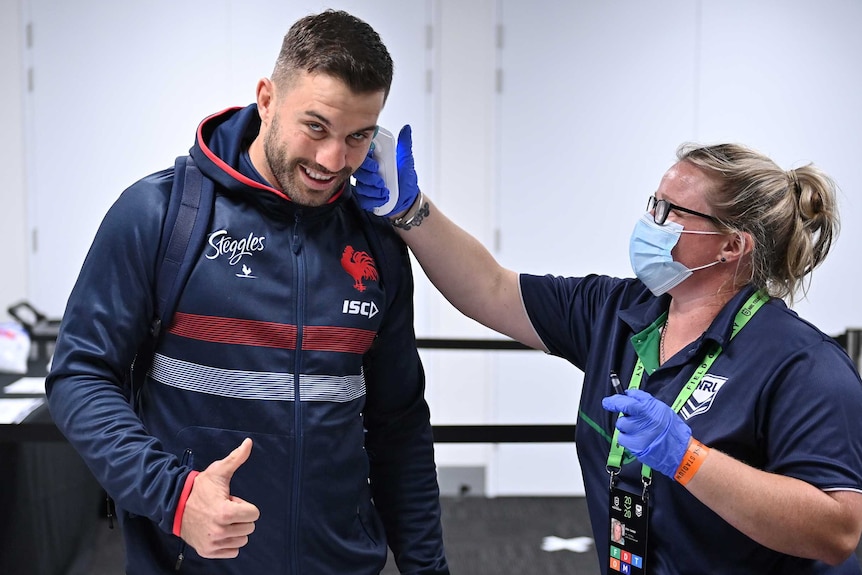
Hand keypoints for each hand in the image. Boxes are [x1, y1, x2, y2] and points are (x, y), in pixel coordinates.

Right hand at [180, 438, 259, 557]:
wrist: (175, 506)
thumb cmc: (200, 489)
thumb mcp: (218, 472)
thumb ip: (236, 458)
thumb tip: (249, 442)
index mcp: (226, 512)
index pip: (254, 514)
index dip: (244, 505)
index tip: (230, 501)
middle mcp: (220, 531)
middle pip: (249, 527)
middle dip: (240, 517)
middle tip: (223, 510)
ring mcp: (213, 543)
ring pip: (242, 540)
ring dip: (235, 530)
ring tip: (219, 519)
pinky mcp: (208, 552)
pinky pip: (233, 552)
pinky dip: (228, 543)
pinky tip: (217, 531)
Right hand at [353, 125, 419, 216]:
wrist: (407, 201)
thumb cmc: (406, 181)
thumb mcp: (406, 162)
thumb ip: (405, 145)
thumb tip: (406, 128)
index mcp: (375, 161)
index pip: (363, 157)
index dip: (367, 163)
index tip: (376, 167)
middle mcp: (368, 172)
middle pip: (359, 173)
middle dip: (371, 179)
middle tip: (382, 182)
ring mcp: (365, 185)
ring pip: (360, 187)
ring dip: (374, 191)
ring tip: (385, 191)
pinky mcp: (365, 198)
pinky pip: (363, 199)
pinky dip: (374, 200)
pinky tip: (382, 198)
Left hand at [601, 389, 691, 478]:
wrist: (680, 451)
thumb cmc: (673, 430)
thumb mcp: (663, 409)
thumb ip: (645, 401)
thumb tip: (629, 393)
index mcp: (651, 409)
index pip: (629, 401)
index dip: (616, 399)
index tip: (608, 400)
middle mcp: (644, 420)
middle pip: (622, 413)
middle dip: (618, 411)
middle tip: (621, 412)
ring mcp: (639, 434)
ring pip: (621, 425)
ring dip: (625, 426)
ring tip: (637, 429)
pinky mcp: (636, 446)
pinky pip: (622, 439)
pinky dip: (626, 438)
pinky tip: (636, 439)